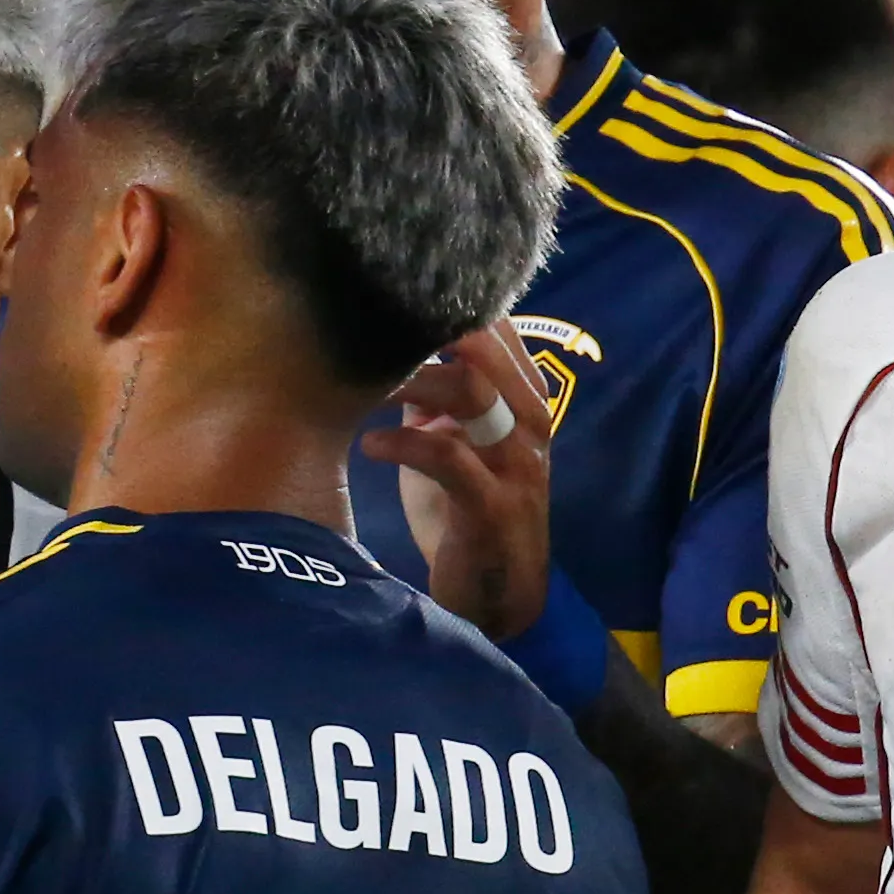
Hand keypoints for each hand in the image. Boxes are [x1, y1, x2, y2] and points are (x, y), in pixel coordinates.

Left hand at [361, 321, 554, 641]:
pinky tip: (369, 443)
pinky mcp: (492, 506)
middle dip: (424, 332)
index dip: (447, 305)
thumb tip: (394, 347)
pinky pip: (449, 457)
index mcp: (523, 400)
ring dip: (409, 381)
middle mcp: (530, 423)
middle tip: (365, 332)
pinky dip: (403, 442)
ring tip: (362, 385)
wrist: (496, 598)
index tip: (387, 295)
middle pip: (487, 350)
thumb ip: (434, 396)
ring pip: (472, 394)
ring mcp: (517, 465)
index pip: (496, 330)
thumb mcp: (452, 443)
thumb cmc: (466, 512)